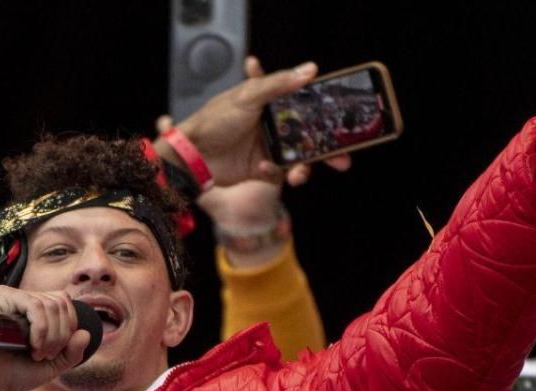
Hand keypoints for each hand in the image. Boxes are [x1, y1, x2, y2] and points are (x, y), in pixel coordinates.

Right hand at [0, 286, 94, 390]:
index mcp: (36, 310)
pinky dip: (41, 328)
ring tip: (37, 354)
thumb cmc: (12, 372)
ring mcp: (13, 297)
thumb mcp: (51, 367)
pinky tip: (33, 345)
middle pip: (61, 303)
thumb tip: (85, 334)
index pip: (65, 303)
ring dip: (51, 335)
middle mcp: (25, 300)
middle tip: (45, 355)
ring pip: (50, 304)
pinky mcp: (1, 298)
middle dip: (61, 335)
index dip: (69, 327)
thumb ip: (71, 353)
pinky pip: (34, 304)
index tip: (55, 352)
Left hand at [160, 56, 347, 187]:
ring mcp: (269, 146)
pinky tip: (262, 167)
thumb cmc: (215, 119)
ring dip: (306, 167)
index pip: (306, 105)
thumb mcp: (247, 96)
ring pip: (300, 158)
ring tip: (301, 175)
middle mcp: (274, 124)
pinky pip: (280, 173)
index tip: (343, 121)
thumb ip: (278, 84)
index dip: (326, 113)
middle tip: (343, 160)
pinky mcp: (261, 168)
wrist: (192, 155)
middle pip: (310, 136)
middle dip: (328, 149)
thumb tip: (310, 70)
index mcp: (273, 102)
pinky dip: (276, 173)